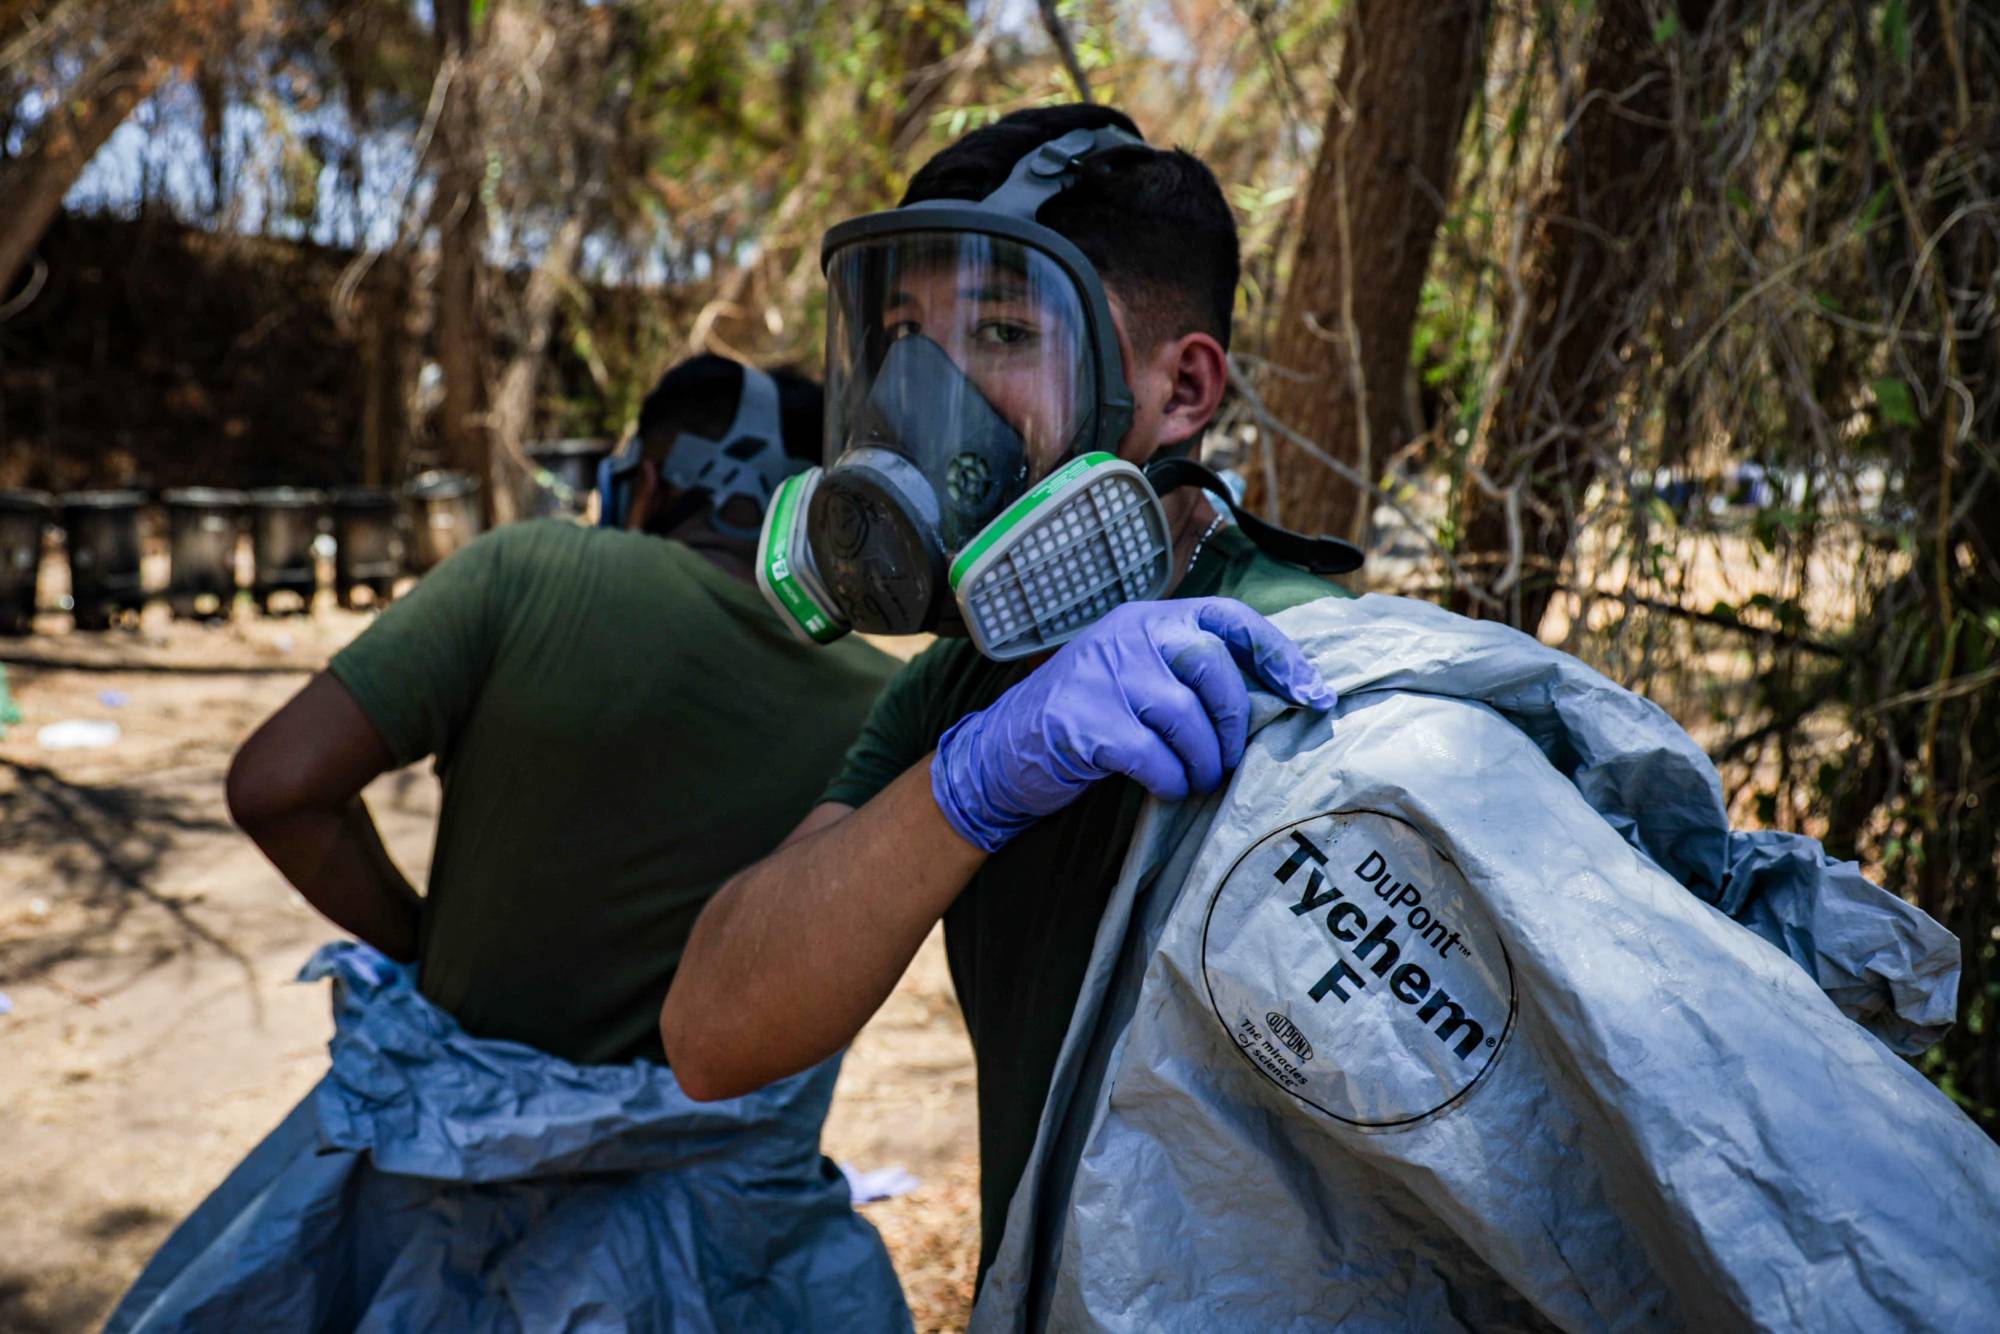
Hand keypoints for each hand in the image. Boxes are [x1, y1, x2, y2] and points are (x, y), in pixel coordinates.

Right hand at [931, 598, 1335, 850]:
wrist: (1001, 753)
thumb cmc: (1085, 720)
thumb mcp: (1135, 677)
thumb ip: (1188, 675)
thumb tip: (1273, 700)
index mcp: (1149, 618)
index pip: (1229, 618)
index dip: (1278, 655)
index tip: (1314, 696)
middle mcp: (1127, 635)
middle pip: (1212, 666)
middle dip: (1234, 721)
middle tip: (1227, 759)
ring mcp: (1102, 675)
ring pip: (1185, 714)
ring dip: (1203, 759)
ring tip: (1196, 780)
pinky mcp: (1083, 721)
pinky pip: (1152, 755)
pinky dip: (1170, 780)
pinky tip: (1165, 790)